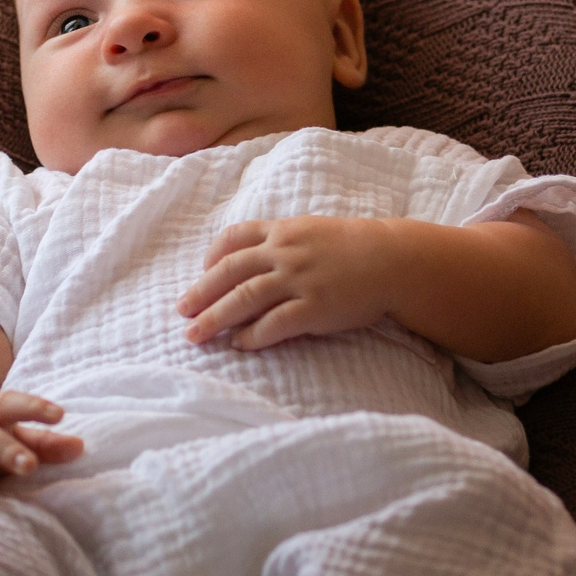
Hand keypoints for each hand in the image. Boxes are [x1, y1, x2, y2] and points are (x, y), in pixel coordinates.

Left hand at [178, 217, 399, 349]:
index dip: (212, 257)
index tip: (201, 272)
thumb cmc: (356, 247)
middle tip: (181, 311)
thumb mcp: (314, 231)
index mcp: (283, 231)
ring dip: (215, 319)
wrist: (395, 260)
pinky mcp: (314, 308)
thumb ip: (283, 241)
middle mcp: (285, 253)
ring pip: (244, 298)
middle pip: (229, 272)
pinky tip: (239, 345)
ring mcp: (299, 280)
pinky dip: (252, 336)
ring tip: (195, 335)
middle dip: (201, 293)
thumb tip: (254, 259)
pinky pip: (274, 324)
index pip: (234, 238)